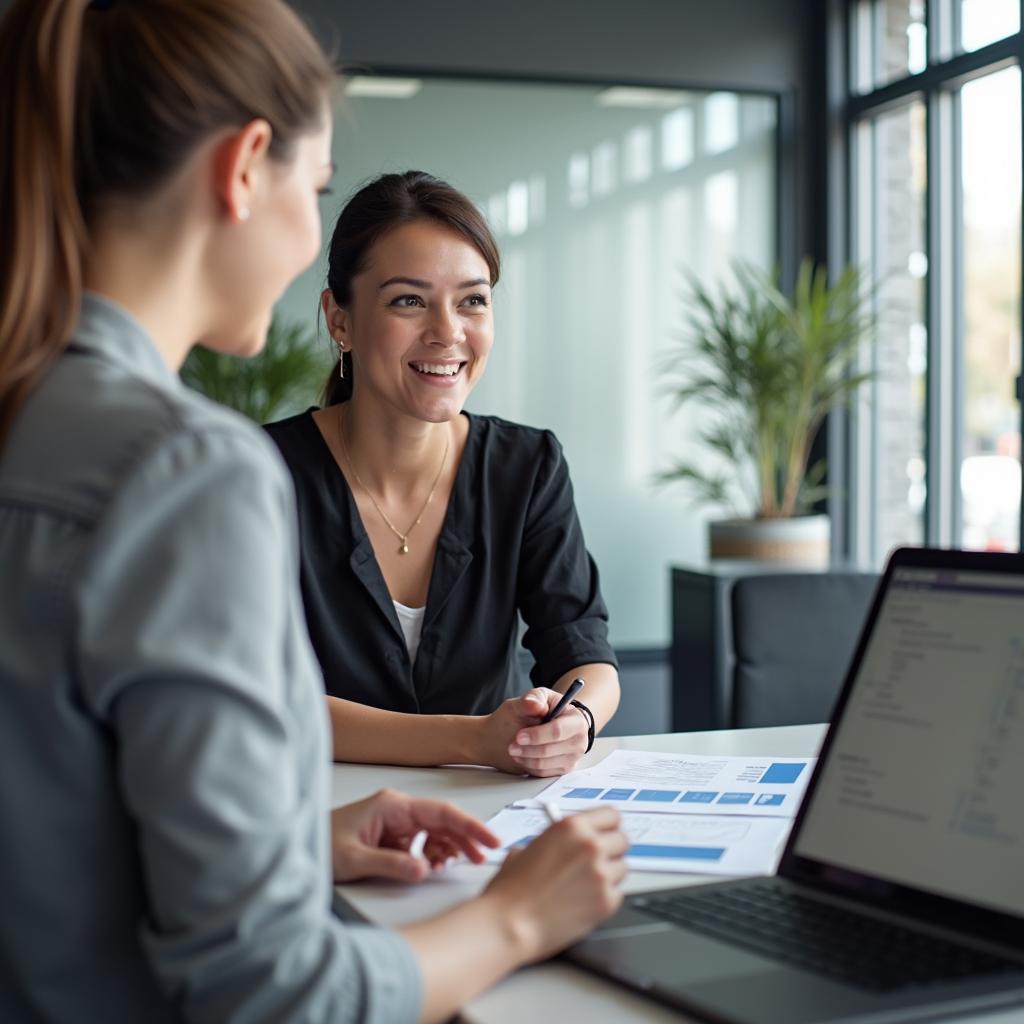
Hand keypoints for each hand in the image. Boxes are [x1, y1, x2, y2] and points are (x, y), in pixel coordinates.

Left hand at [330, 788, 498, 882]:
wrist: (298, 849)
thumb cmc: (321, 845)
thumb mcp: (355, 859)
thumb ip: (391, 864)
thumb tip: (423, 869)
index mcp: (392, 805)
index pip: (440, 812)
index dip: (468, 825)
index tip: (488, 839)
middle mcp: (397, 810)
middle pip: (442, 821)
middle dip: (464, 837)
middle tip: (483, 856)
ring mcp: (395, 823)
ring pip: (434, 831)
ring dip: (449, 847)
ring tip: (461, 863)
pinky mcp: (391, 837)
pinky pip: (421, 842)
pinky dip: (432, 854)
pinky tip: (434, 865)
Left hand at [479, 687, 589, 775]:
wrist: (543, 724)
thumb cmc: (541, 710)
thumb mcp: (536, 697)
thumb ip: (533, 698)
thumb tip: (536, 705)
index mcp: (576, 719)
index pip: (557, 731)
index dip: (537, 735)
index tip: (519, 736)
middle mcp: (579, 740)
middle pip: (549, 750)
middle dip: (527, 749)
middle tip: (512, 746)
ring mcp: (573, 757)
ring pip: (544, 764)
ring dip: (525, 758)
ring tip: (514, 750)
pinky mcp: (564, 769)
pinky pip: (543, 773)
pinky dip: (529, 766)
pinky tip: (522, 756)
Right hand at [483, 807, 627, 961]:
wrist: (509, 923)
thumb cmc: (512, 889)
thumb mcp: (530, 848)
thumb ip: (557, 841)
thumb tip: (568, 844)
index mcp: (572, 826)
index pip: (611, 815)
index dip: (607, 826)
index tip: (605, 833)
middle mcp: (590, 845)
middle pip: (622, 840)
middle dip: (611, 849)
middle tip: (596, 861)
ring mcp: (601, 873)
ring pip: (622, 867)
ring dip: (608, 874)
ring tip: (585, 885)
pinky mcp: (607, 901)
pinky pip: (617, 893)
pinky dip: (604, 898)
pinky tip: (583, 902)